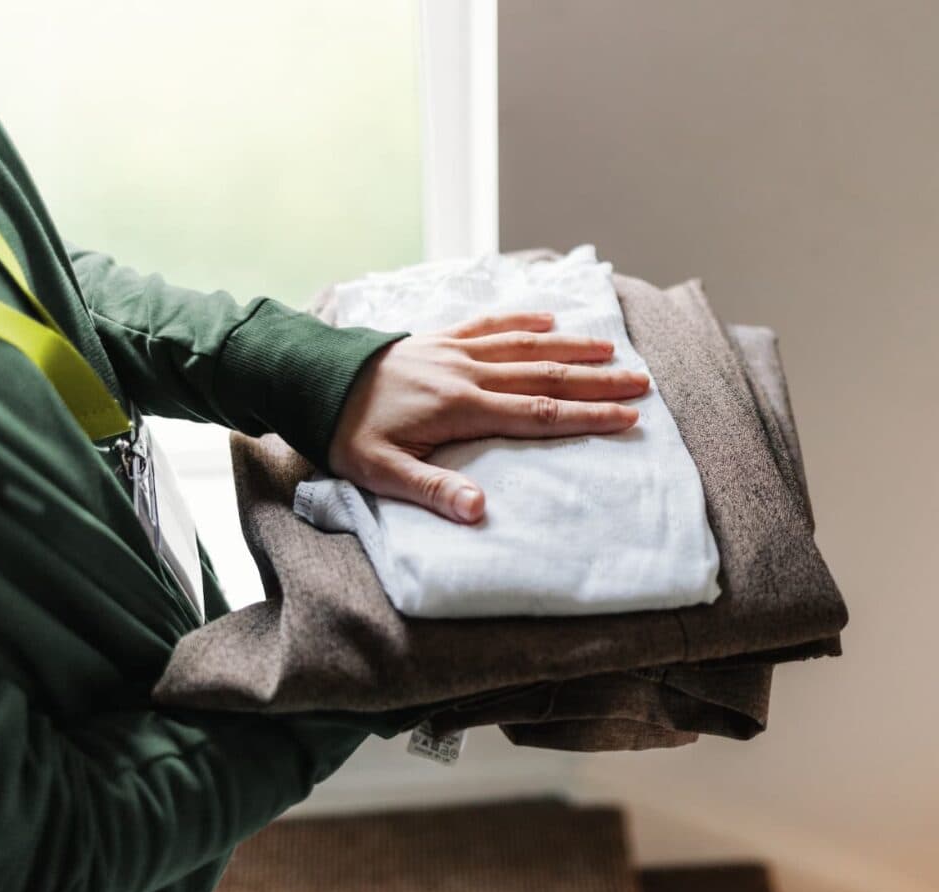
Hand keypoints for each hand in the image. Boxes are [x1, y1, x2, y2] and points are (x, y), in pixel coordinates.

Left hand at [328, 313, 649, 522]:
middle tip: (641, 381)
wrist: (313, 382)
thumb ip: (433, 490)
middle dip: (597, 380)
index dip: (587, 416)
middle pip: (546, 375)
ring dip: (571, 346)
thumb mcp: (382, 472)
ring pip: (525, 345)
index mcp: (461, 408)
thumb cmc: (348, 432)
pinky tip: (548, 317)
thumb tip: (479, 512)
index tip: (629, 417)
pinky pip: (489, 322)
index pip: (539, 413)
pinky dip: (522, 318)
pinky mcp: (440, 337)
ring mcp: (455, 350)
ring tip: (613, 347)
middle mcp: (468, 373)